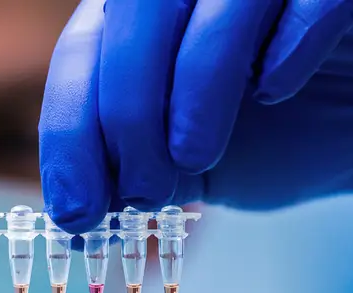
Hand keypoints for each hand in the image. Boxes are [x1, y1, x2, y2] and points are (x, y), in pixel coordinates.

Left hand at [40, 0, 352, 233]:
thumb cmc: (276, 136)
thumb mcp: (188, 166)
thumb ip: (131, 173)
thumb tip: (71, 214)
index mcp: (143, 20)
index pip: (80, 55)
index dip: (68, 134)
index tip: (74, 212)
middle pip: (129, 17)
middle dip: (124, 115)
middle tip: (143, 191)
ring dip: (192, 87)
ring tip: (196, 157)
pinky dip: (285, 46)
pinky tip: (276, 92)